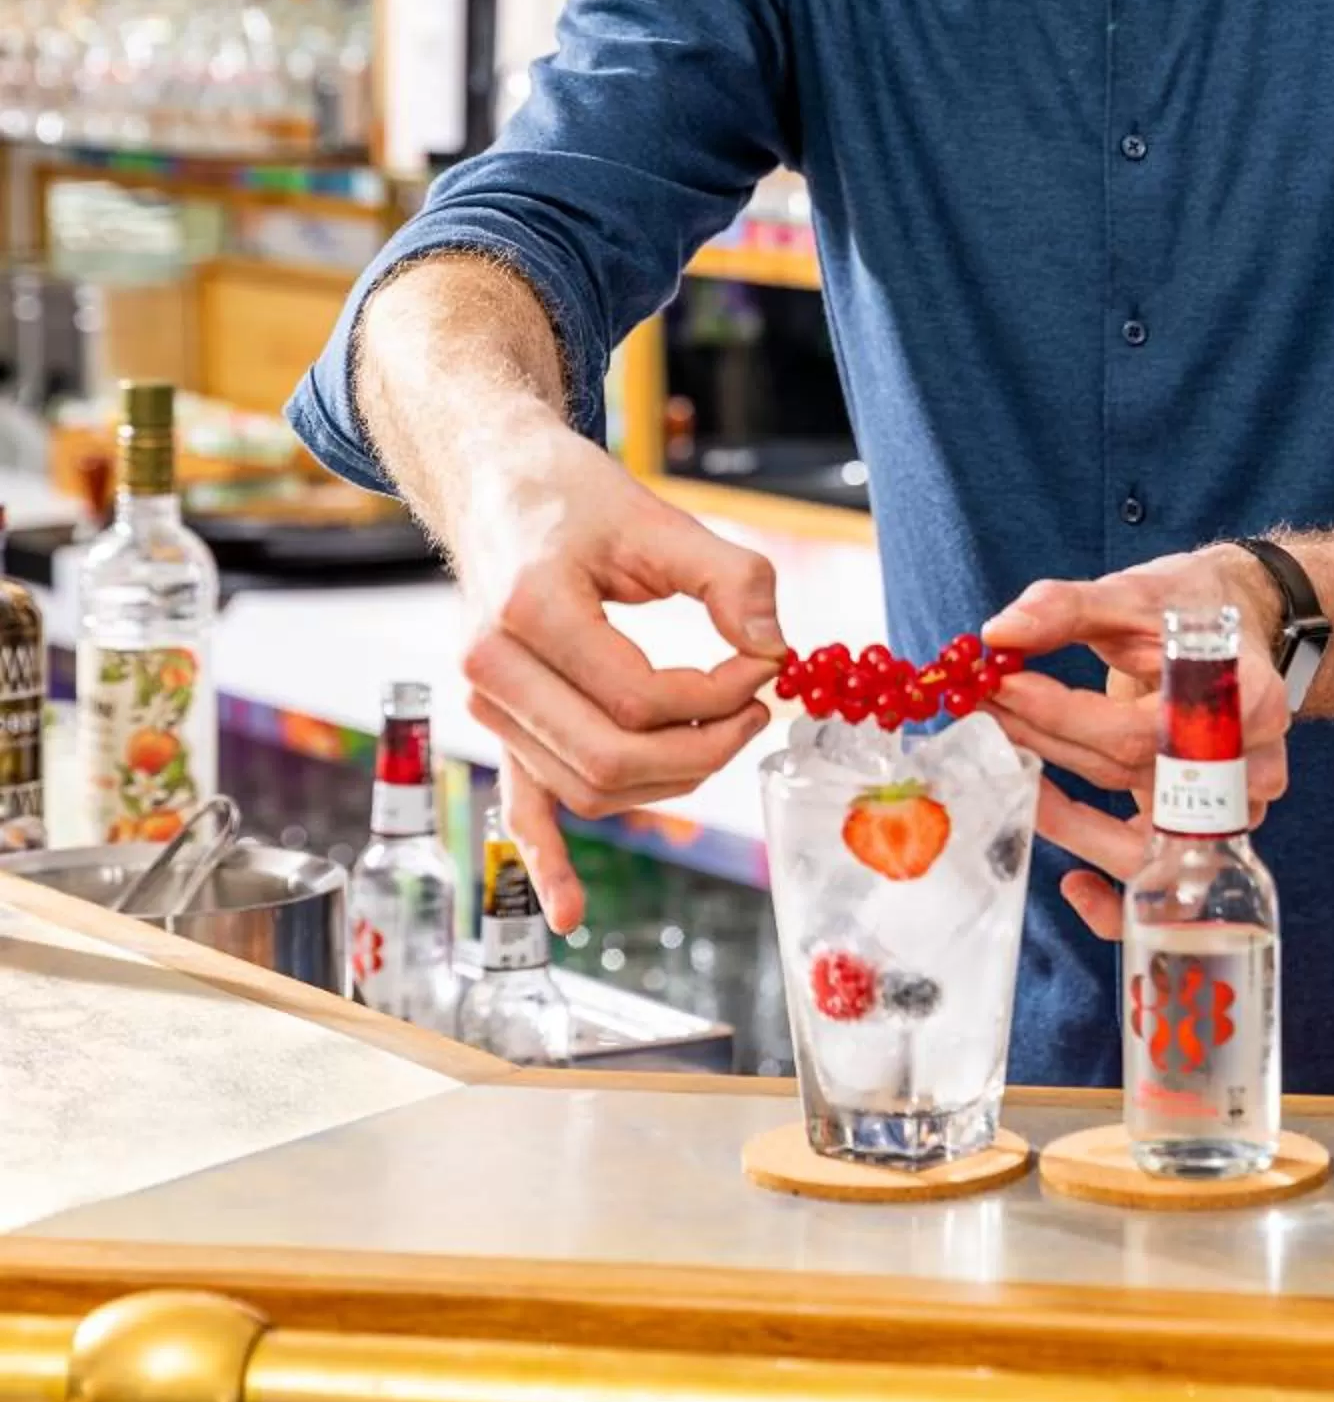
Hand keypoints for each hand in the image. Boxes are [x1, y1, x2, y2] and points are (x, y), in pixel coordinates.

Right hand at [451, 407, 785, 932]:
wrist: (496, 486)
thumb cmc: (576, 497)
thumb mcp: (659, 518)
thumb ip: (730, 579)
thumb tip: (777, 652)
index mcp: (529, 609)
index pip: (640, 697)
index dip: (721, 692)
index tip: (771, 664)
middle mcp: (492, 669)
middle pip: (613, 755)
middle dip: (704, 747)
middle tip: (758, 707)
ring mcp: (487, 706)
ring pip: (588, 785)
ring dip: (667, 779)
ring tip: (724, 729)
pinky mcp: (499, 724)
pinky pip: (522, 804)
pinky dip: (545, 862)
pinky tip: (571, 915)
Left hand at [981, 546, 1287, 944]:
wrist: (1235, 633)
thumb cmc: (1187, 611)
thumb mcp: (1134, 595)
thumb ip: (1067, 608)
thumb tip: (999, 633)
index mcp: (1245, 697)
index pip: (1137, 728)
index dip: (1061, 716)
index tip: (1001, 688)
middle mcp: (1251, 763)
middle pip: (1132, 777)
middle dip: (1047, 749)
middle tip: (985, 716)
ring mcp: (1235, 808)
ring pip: (1139, 838)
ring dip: (1064, 817)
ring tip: (1012, 774)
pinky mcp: (1210, 833)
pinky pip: (1165, 885)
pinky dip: (1118, 895)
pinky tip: (1073, 884)